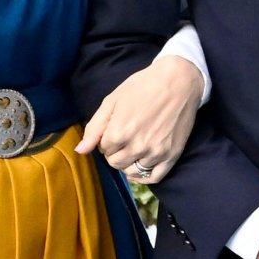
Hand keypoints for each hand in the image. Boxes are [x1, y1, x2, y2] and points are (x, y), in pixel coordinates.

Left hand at [76, 55, 203, 183]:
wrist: (178, 81)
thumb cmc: (142, 86)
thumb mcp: (112, 100)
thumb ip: (94, 127)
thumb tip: (80, 151)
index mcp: (119, 132)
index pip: (103, 149)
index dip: (106, 140)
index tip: (115, 129)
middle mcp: (136, 146)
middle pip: (115, 163)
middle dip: (115, 152)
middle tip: (123, 138)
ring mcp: (155, 153)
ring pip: (132, 171)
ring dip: (128, 163)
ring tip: (132, 149)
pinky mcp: (172, 155)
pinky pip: (154, 178)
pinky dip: (143, 178)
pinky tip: (138, 169)